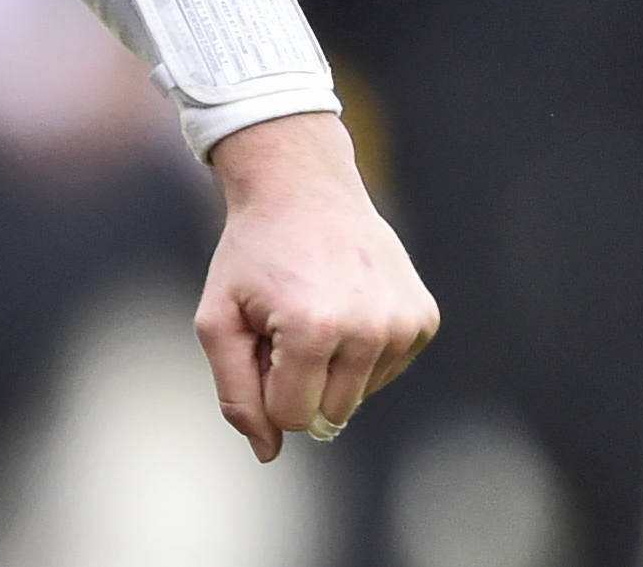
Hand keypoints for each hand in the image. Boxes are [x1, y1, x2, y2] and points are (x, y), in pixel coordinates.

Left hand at [199, 111, 437, 460]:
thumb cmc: (251, 257)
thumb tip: (268, 453)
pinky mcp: (425, 318)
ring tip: (312, 310)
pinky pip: (385, 370)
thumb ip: (234, 393)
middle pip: (331, 414)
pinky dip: (359, 352)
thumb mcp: (217, 319)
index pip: (292, 416)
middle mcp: (369, 330)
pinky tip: (344, 305)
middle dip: (298, 382)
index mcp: (313, 331)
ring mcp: (404, 324)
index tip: (258, 343)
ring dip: (329, 368)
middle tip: (283, 324)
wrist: (302, 190)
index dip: (266, 388)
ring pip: (359, 396)